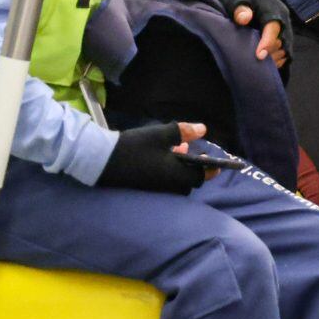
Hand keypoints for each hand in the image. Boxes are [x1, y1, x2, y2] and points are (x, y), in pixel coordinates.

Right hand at [96, 121, 214, 194]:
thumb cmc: (135, 146)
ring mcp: (155, 189)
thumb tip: (203, 129)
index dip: (209, 170)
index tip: (217, 164)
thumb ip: (183, 131)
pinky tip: (161, 155)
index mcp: (176, 176)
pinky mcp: (144, 187)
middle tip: (193, 154)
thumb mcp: (161, 135)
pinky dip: (168, 170)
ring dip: (179, 167)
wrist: (101, 160)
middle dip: (193, 169)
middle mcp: (168, 186)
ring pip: (175, 181)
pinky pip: (163, 181)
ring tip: (178, 149)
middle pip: (188, 182)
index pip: (200, 177)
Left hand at [206, 0, 289, 66]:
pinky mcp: (283, 33)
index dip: (267, 43)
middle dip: (271, 54)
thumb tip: (244, 18)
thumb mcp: (235, 0)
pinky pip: (285, 49)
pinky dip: (278, 58)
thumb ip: (240, 10)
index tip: (259, 57)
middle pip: (282, 41)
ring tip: (261, 68)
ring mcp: (285, 26)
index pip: (274, 28)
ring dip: (276, 58)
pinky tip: (266, 66)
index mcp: (273, 9)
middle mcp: (283, 18)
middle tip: (256, 65)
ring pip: (286, 47)